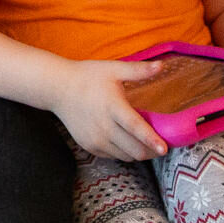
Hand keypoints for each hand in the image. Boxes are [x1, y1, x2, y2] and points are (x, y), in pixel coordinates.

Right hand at [53, 60, 169, 161]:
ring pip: (126, 157)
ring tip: (145, 143)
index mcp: (112, 107)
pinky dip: (124, 152)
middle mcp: (104, 127)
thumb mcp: (113, 69)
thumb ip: (139, 70)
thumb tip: (162, 65)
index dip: (151, 139)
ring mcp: (95, 139)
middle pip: (134, 150)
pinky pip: (114, 156)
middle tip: (161, 144)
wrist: (58, 88)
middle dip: (151, 151)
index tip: (165, 148)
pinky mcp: (89, 146)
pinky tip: (126, 141)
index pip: (135, 127)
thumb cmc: (87, 76)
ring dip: (139, 153)